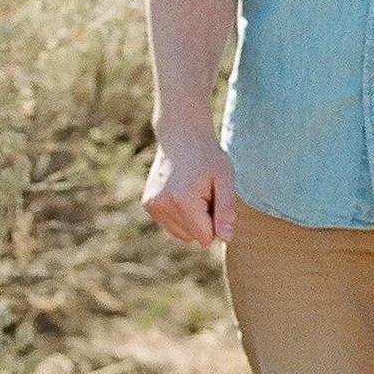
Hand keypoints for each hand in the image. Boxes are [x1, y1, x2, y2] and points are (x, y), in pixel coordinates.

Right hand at [143, 128, 237, 245]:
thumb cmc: (208, 156)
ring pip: (181, 234)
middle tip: (205, 193)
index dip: (217, 222)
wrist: (181, 135)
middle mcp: (163, 206)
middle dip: (204, 221)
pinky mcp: (148, 204)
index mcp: (183, 201)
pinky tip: (182, 192)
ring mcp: (152, 205)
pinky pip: (171, 225)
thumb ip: (226, 210)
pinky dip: (180, 215)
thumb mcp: (225, 179)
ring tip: (194, 192)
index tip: (216, 199)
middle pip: (193, 238)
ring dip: (192, 219)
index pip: (206, 238)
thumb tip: (225, 239)